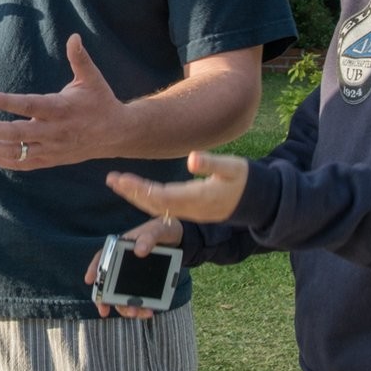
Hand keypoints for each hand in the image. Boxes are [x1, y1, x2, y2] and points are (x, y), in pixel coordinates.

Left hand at [0, 34, 123, 169]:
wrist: (117, 134)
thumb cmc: (100, 101)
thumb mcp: (92, 78)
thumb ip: (79, 58)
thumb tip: (73, 36)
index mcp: (61, 109)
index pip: (29, 105)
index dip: (6, 102)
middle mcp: (54, 131)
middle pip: (16, 133)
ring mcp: (51, 149)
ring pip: (16, 151)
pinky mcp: (50, 160)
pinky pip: (22, 163)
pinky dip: (1, 160)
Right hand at [84, 216, 185, 319]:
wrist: (177, 239)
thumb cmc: (162, 231)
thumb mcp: (157, 231)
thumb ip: (149, 238)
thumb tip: (139, 251)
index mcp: (120, 248)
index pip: (103, 257)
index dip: (94, 269)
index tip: (89, 280)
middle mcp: (122, 264)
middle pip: (108, 283)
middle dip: (105, 299)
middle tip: (104, 310)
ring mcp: (132, 276)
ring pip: (122, 295)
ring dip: (125, 307)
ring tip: (135, 313)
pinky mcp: (143, 285)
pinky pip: (138, 299)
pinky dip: (141, 308)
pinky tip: (148, 311)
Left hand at [105, 151, 249, 223]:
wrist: (257, 200)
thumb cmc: (244, 179)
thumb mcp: (233, 168)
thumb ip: (212, 164)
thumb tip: (191, 159)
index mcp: (197, 199)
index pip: (162, 196)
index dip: (141, 189)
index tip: (124, 180)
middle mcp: (190, 209)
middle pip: (154, 204)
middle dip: (132, 192)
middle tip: (113, 179)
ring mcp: (189, 212)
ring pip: (156, 207)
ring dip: (135, 195)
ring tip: (118, 182)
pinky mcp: (189, 210)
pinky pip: (162, 207)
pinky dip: (146, 198)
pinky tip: (135, 190)